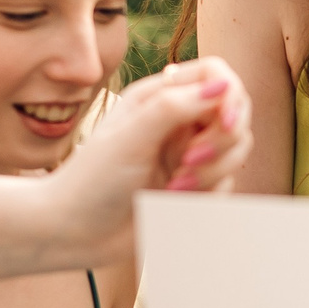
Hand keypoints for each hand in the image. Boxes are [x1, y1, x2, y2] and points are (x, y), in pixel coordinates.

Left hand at [43, 58, 252, 264]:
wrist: (72, 232)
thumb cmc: (92, 181)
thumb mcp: (131, 137)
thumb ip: (175, 106)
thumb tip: (223, 86)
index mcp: (158, 97)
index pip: (216, 75)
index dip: (231, 96)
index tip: (226, 123)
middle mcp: (177, 120)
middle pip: (235, 113)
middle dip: (222, 141)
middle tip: (188, 163)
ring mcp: (186, 154)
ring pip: (235, 151)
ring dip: (213, 172)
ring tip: (174, 189)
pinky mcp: (192, 186)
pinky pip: (225, 184)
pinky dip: (205, 195)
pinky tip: (170, 205)